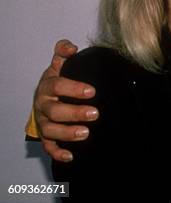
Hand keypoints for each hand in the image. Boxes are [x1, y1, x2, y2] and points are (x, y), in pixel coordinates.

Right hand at [33, 39, 98, 161]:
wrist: (45, 96)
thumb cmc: (57, 79)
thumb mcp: (60, 63)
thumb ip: (63, 51)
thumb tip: (71, 47)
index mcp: (47, 86)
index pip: (57, 86)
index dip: (73, 88)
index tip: (92, 91)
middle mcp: (43, 105)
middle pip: (54, 111)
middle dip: (74, 113)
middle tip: (95, 114)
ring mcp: (44, 121)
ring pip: (51, 131)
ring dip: (67, 134)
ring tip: (85, 133)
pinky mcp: (46, 135)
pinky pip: (48, 146)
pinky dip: (58, 152)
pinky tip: (71, 155)